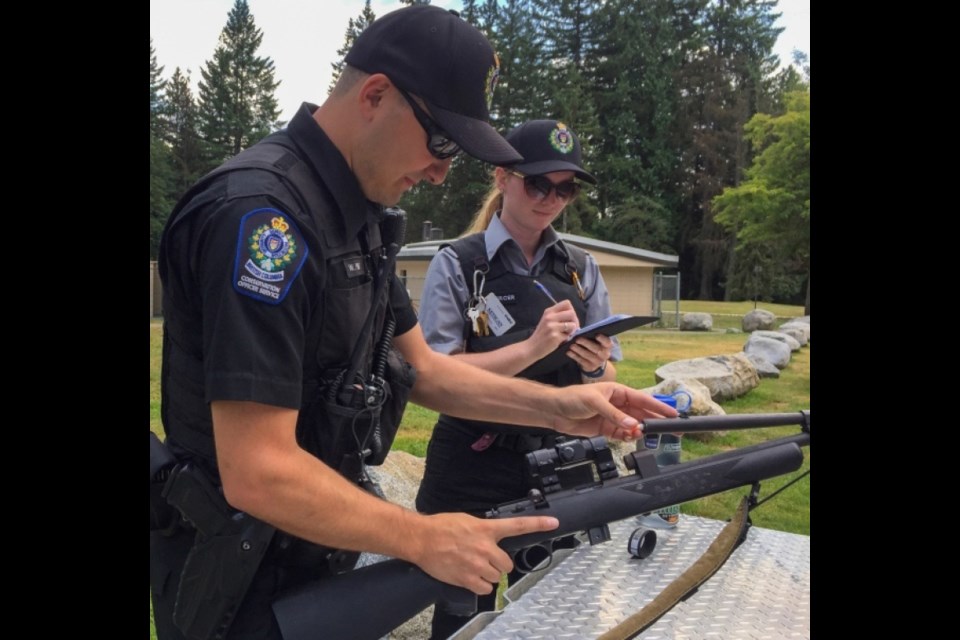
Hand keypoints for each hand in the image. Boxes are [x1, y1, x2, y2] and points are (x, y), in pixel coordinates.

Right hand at [413, 512, 559, 594]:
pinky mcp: (467, 578)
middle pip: (507, 563)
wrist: (422, 539)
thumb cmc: (441, 527)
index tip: (553, 522)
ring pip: (496, 577)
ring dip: (488, 574)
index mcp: (486, 529)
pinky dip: (480, 585)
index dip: (538, 524)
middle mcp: (485, 547)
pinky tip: (470, 577)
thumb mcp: (467, 521)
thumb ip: (483, 530)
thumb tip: (491, 537)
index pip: (517, 526)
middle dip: (499, 563)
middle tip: (486, 559)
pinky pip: (484, 588)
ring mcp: (477, 564)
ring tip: (474, 566)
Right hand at [526, 301, 579, 359]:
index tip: (569, 319)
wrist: (531, 347)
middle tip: (571, 329)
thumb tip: (574, 317)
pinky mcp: (555, 336)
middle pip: (572, 313)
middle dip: (575, 321)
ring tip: (565, 334)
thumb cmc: (541, 335)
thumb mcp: (547, 321)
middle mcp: (550, 317)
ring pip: (573, 324)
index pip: (567, 303)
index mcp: (549, 311)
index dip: (571, 311)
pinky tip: (561, 340)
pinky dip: (567, 338)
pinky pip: (568, 335)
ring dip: (572, 331)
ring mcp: (552, 327)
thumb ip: (558, 316)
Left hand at [548, 383, 678, 441]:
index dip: (658, 406)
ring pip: (632, 425)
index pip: (643, 398)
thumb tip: (632, 423)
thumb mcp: (595, 402)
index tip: (672, 413)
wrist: (555, 410)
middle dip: (654, 421)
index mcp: (618, 391)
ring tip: (640, 433)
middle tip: (669, 429)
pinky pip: (622, 434)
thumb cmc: (572, 397)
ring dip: (638, 430)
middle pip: (641, 413)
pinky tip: (629, 437)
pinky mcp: (605, 428)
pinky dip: (627, 436)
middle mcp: (618, 404)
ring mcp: (612, 417)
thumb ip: (614, 414)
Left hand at [566, 334, 611, 373]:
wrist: (594, 362)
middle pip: (596, 349)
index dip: (603, 339)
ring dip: (579, 350)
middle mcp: (604, 355)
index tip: (596, 335)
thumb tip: (578, 331)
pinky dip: (574, 356)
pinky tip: (569, 352)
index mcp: (607, 346)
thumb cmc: (593, 346)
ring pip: (588, 355)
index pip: (607, 342)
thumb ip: (591, 336)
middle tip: (577, 339)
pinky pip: (582, 361)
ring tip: (571, 345)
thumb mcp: (595, 341)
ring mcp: (598, 362)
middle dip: (586, 343)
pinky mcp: (590, 367)